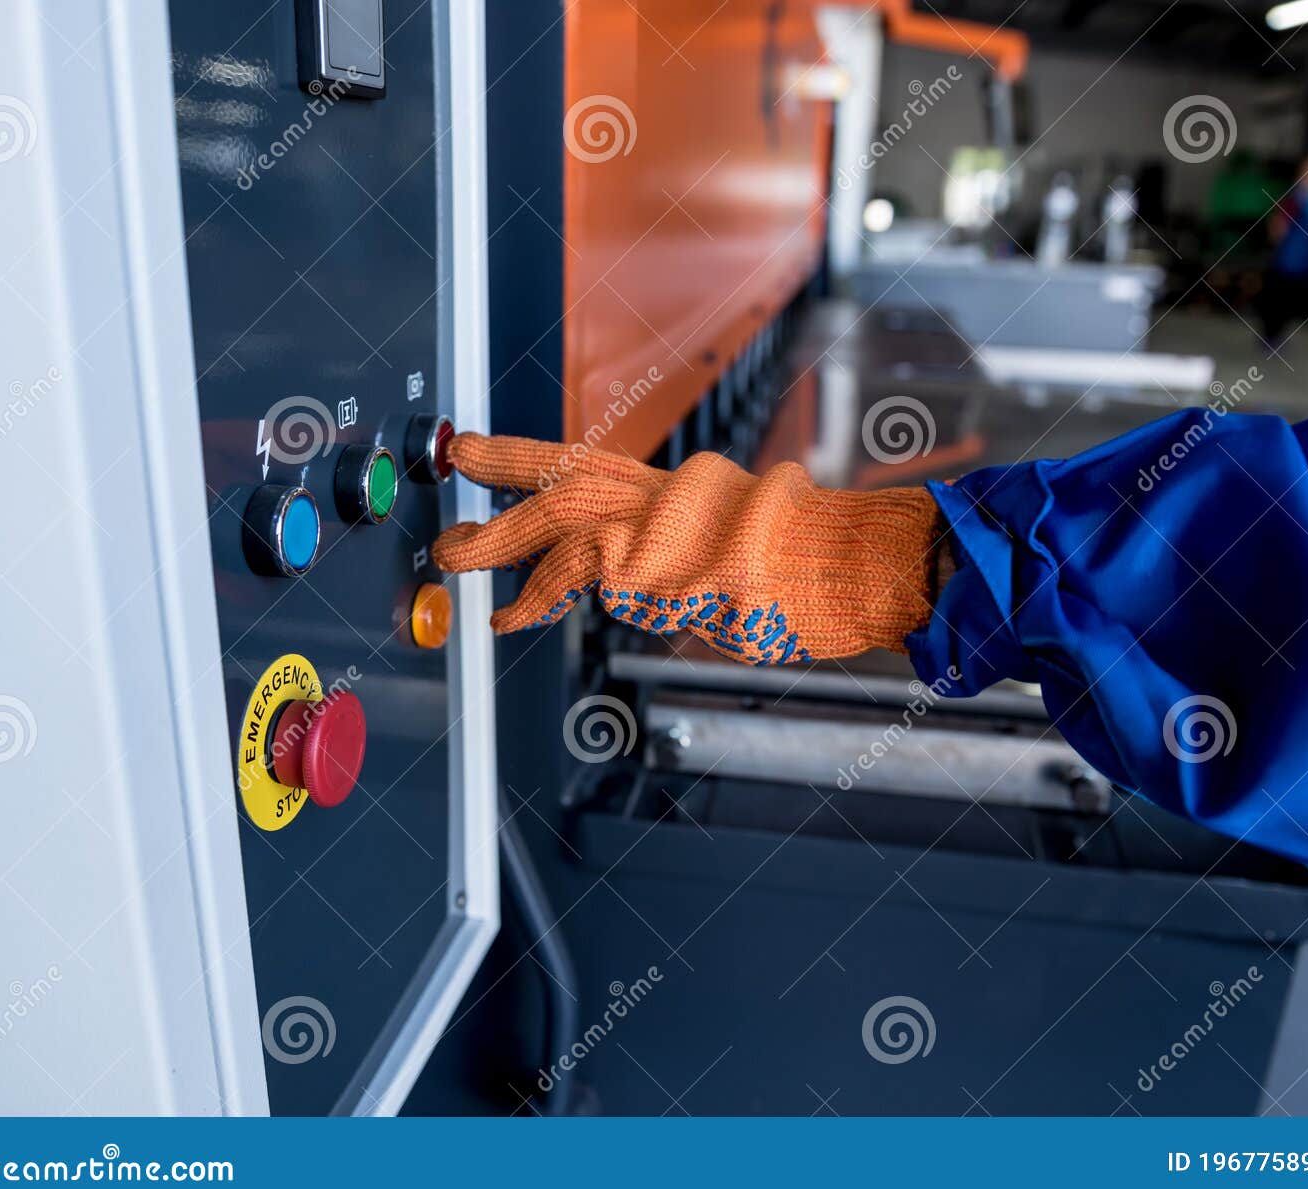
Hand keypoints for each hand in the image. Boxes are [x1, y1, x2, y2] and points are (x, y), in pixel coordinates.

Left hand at [431, 435, 945, 664]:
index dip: (528, 458)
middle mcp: (668, 494)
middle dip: (498, 476)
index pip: (591, 464)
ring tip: (454, 558)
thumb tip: (627, 573)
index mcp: (684, 485)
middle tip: (452, 480)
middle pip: (564, 476)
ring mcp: (659, 528)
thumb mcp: (748, 533)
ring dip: (494, 547)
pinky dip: (540, 603)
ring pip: (556, 530)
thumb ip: (685, 541)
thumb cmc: (818, 567)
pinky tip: (511, 616)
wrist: (855, 569)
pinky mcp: (653, 569)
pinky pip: (582, 589)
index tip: (479, 452)